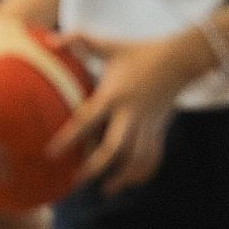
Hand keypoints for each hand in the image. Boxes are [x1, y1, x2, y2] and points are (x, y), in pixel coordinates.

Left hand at [49, 32, 200, 195]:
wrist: (180, 59)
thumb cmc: (137, 51)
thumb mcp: (107, 45)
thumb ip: (77, 40)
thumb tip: (48, 39)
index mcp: (112, 95)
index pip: (86, 120)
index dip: (68, 138)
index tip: (51, 154)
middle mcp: (130, 113)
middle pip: (114, 148)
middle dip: (95, 167)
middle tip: (76, 181)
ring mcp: (147, 124)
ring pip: (136, 159)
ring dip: (122, 177)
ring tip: (105, 190)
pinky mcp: (159, 130)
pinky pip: (153, 157)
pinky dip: (143, 173)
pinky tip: (129, 183)